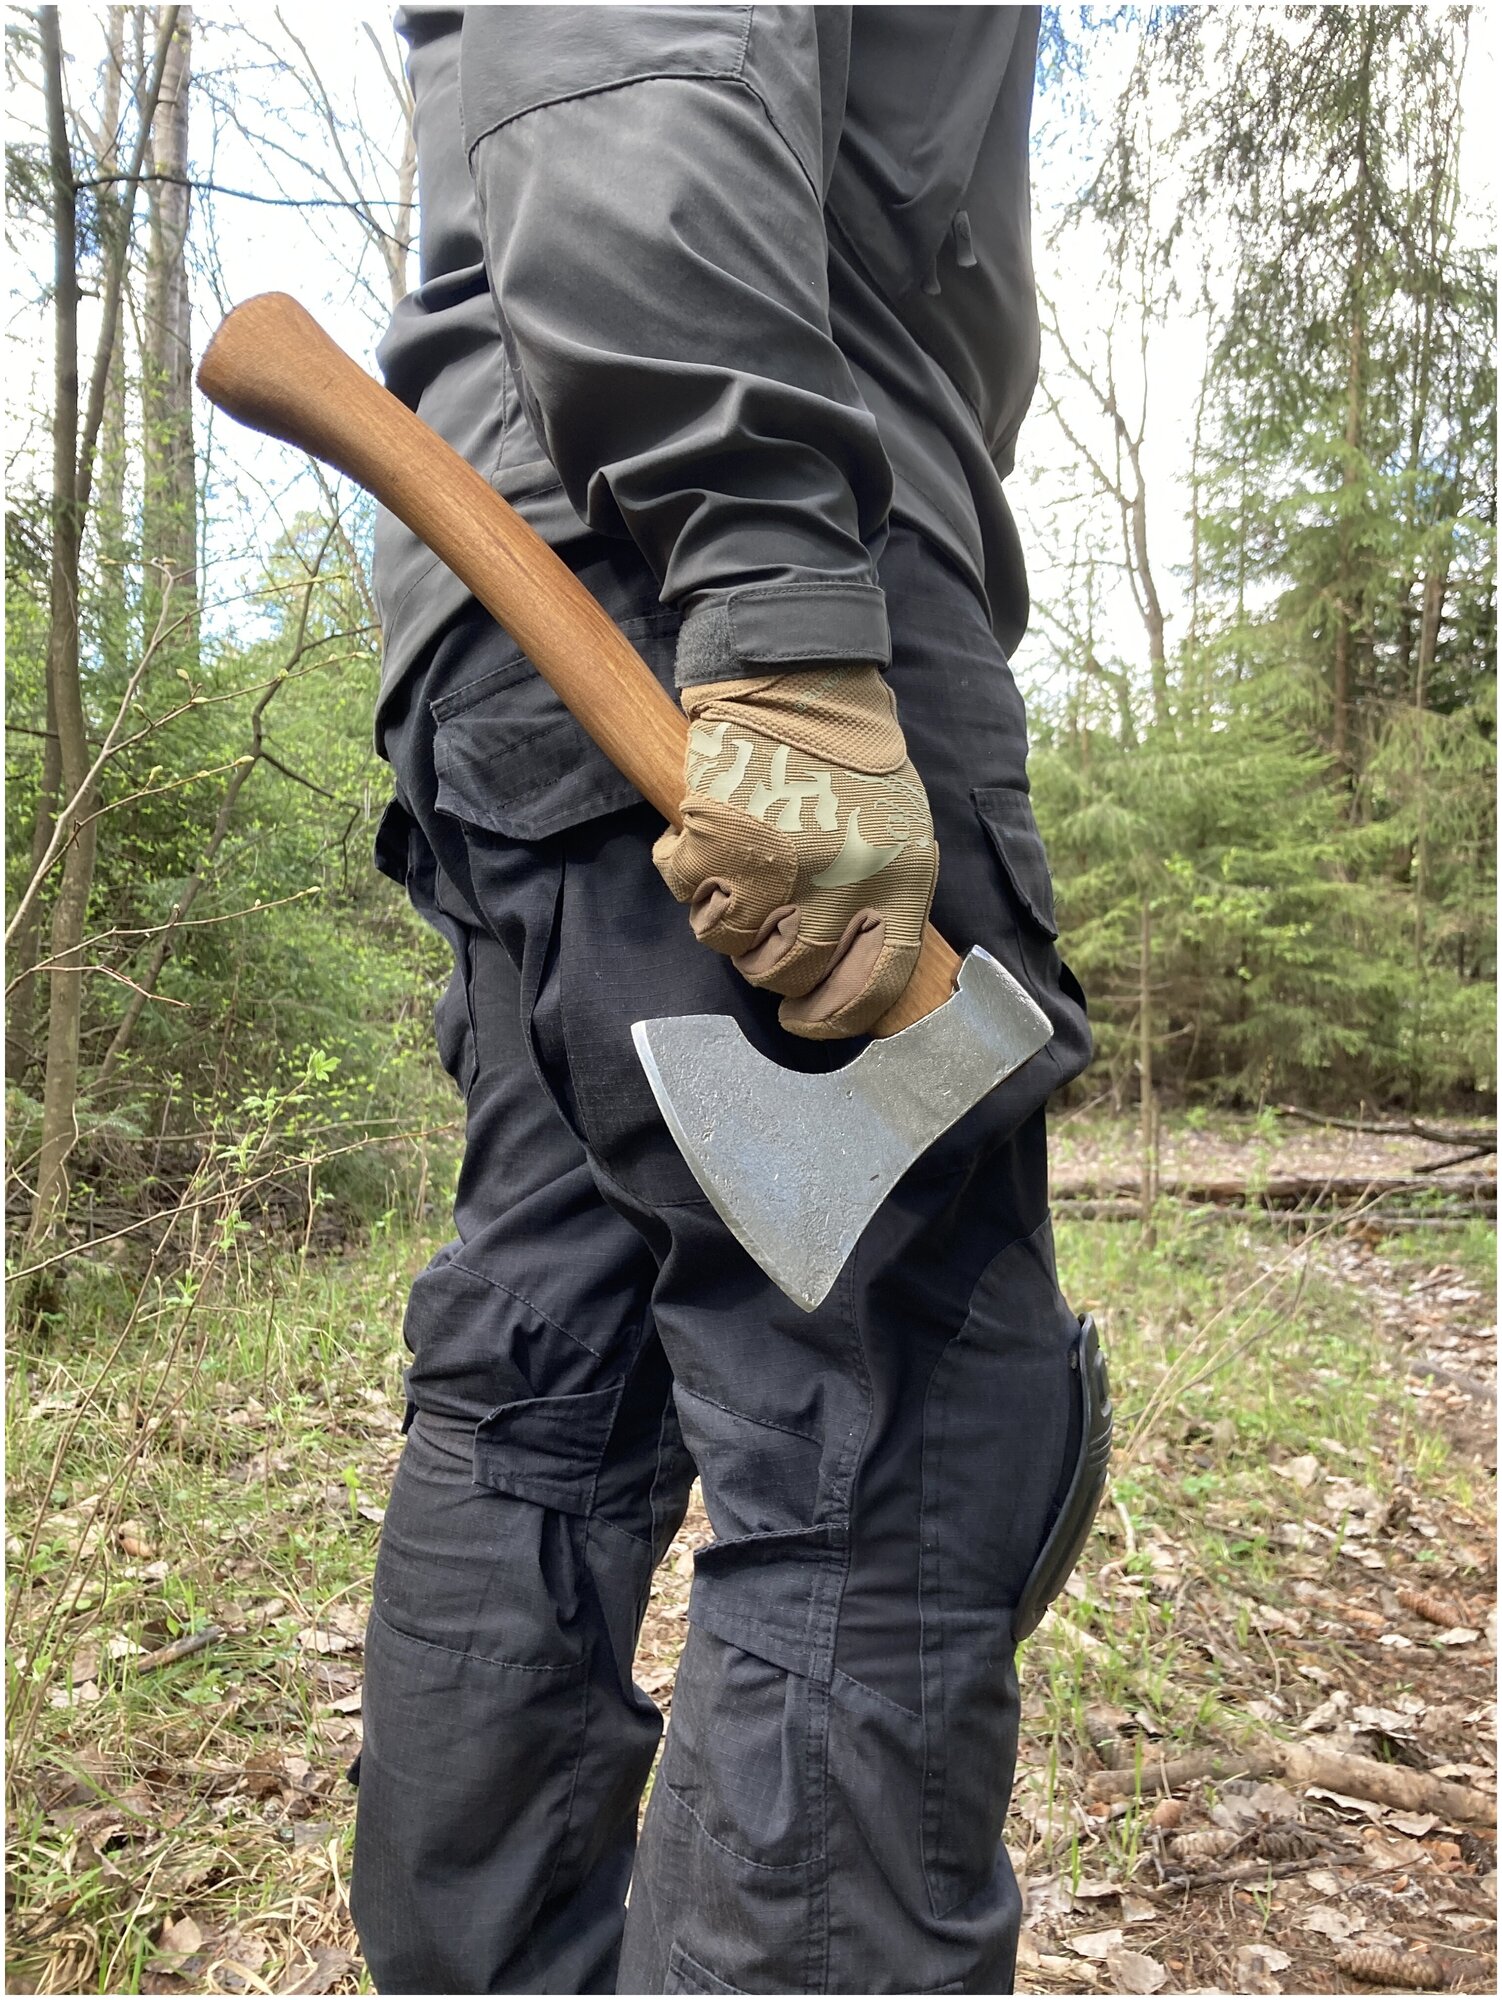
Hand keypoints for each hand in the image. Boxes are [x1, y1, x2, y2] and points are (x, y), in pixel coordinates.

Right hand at [652, 666, 937, 1038]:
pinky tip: (701, 845)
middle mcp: (843, 877)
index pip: (874, 982)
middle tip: (761, 941)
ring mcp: (778, 862)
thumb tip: (854, 976)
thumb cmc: (850, 760)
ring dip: (724, 923)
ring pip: (733, 943)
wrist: (799, 678)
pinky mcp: (719, 839)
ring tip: (733, 883)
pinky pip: (689, 894)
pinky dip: (686, 876)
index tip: (804, 1020)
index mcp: (899, 877)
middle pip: (794, 971)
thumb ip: (883, 899)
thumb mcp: (898, 830)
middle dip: (770, 968)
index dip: (835, 1016)